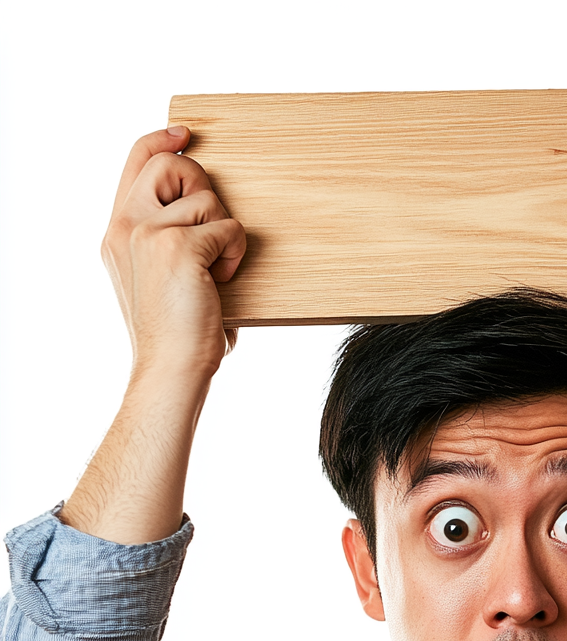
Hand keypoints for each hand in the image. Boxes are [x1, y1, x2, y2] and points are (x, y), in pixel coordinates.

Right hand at [59, 129, 245, 542]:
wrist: (171, 368)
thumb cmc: (176, 332)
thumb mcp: (161, 278)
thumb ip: (168, 240)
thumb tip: (207, 214)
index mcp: (118, 232)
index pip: (135, 162)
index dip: (163, 142)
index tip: (187, 136)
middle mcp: (128, 226)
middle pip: (172, 164)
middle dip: (205, 187)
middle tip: (213, 230)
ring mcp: (150, 234)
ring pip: (208, 199)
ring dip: (225, 233)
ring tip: (217, 271)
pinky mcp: (180, 248)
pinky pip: (229, 228)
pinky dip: (236, 254)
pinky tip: (224, 281)